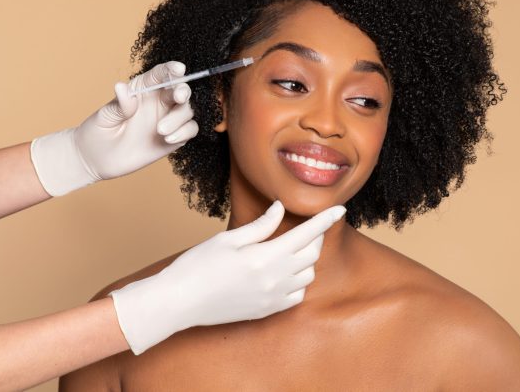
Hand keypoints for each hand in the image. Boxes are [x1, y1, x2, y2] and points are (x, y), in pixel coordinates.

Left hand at [30, 61, 197, 195]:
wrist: (96, 160)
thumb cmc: (97, 132)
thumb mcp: (105, 117)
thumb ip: (119, 105)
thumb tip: (122, 88)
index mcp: (142, 89)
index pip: (160, 74)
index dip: (172, 69)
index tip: (178, 69)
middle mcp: (158, 102)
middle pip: (180, 90)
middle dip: (183, 91)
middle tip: (178, 97)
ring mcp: (167, 120)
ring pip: (187, 110)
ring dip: (179, 118)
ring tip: (160, 131)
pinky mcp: (173, 138)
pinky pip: (189, 130)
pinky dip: (184, 132)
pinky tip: (168, 139)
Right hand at [110, 201, 345, 354]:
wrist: (179, 302)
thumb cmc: (197, 266)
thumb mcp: (228, 239)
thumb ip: (260, 226)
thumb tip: (280, 209)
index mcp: (265, 257)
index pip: (307, 234)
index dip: (325, 220)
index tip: (340, 209)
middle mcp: (275, 280)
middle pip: (311, 254)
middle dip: (313, 237)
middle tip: (304, 227)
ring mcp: (272, 299)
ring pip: (307, 276)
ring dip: (306, 260)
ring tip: (289, 250)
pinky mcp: (266, 311)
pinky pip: (296, 296)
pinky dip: (297, 283)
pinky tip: (283, 274)